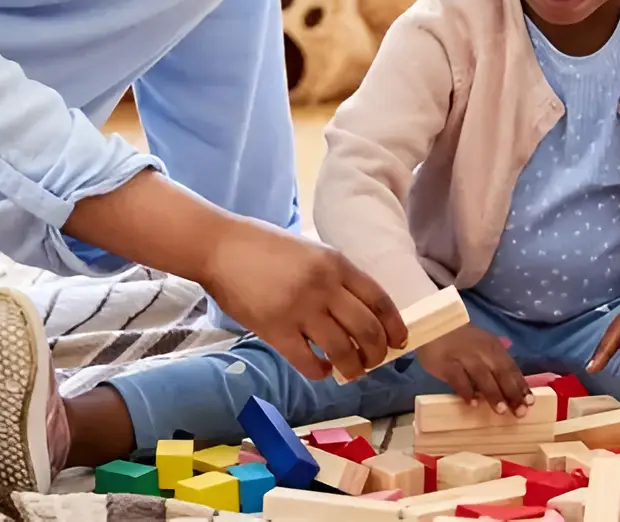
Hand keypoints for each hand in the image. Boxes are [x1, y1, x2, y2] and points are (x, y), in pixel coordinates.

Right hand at [63, 173, 405, 382]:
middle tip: (374, 361)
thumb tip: (363, 312)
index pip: (379, 300)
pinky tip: (320, 370)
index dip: (395, 326)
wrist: (220, 247)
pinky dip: (320, 372)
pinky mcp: (275, 330)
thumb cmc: (264, 247)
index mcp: (336, 263)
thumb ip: (336, 277)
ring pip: (342, 351)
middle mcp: (324, 286)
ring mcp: (300, 309)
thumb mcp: (311, 251)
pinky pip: (308, 362)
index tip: (399, 341)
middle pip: (367, 330)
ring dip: (353, 368)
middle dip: (377, 352)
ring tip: (350, 371)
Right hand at [416, 324, 532, 415]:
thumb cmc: (461, 342)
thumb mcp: (482, 348)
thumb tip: (508, 392)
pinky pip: (458, 377)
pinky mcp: (445, 362)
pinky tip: (472, 403)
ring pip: (482, 375)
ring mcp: (464, 356)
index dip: (521, 386)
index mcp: (494, 348)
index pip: (511, 368)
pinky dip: (466, 390)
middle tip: (520, 412)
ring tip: (501, 411)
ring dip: (493, 393)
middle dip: (512, 392)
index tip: (530, 403)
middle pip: (500, 372)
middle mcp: (482, 351)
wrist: (432, 324)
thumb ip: (493, 366)